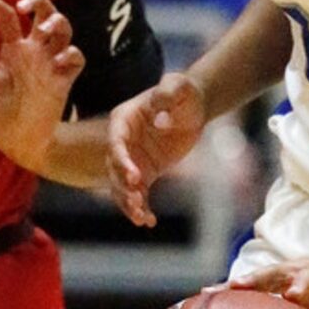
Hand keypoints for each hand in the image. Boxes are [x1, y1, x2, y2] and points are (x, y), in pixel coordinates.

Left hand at [0, 0, 83, 172]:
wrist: (17, 142)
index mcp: (11, 49)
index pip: (7, 18)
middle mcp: (33, 51)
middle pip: (44, 12)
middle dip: (37, 1)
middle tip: (23, 7)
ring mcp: (50, 63)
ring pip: (64, 29)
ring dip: (56, 22)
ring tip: (43, 30)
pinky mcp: (64, 80)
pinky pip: (76, 57)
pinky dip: (71, 54)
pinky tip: (58, 61)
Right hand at [107, 71, 206, 227]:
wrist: (194, 107)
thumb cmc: (183, 92)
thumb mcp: (177, 86)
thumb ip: (167, 94)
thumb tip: (160, 120)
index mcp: (123, 120)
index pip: (116, 142)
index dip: (121, 160)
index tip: (135, 177)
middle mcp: (122, 142)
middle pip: (114, 168)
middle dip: (123, 186)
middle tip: (136, 200)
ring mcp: (132, 159)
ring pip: (122, 186)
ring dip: (128, 203)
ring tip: (141, 218)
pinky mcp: (145, 173)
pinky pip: (139, 194)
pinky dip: (142, 208)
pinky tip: (150, 222)